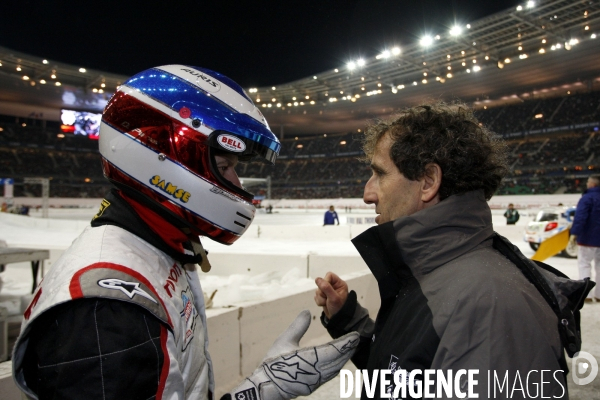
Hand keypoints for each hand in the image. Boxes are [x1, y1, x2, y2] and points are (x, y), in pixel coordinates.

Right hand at [229, 310, 358, 399]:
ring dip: (343, 359)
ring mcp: (314, 382)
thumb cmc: (273, 362)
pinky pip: (328, 376)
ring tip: (349, 349)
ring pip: (334, 369)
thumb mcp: (284, 341)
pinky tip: (338, 363)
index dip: (345, 343)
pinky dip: (335, 368)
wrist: (265, 386)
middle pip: (337, 360)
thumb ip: (298, 327)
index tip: (355, 336)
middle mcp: (314, 372)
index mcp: (308, 359)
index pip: (333, 350)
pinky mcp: (312, 387)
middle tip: (356, 340)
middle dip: (347, 350)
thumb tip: (307, 312)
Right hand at [314, 272, 348, 318]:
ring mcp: (328, 291)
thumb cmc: (339, 308)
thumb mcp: (334, 298)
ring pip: (318, 290)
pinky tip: (324, 304)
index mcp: (339, 284)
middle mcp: (333, 286)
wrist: (338, 319)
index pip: (329, 275)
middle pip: (321, 283)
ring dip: (320, 298)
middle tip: (327, 299)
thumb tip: (317, 279)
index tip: (326, 289)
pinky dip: (319, 301)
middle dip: (322, 293)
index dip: (325, 281)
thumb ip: (326, 287)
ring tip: (326, 303)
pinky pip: (316, 296)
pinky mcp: (323, 296)